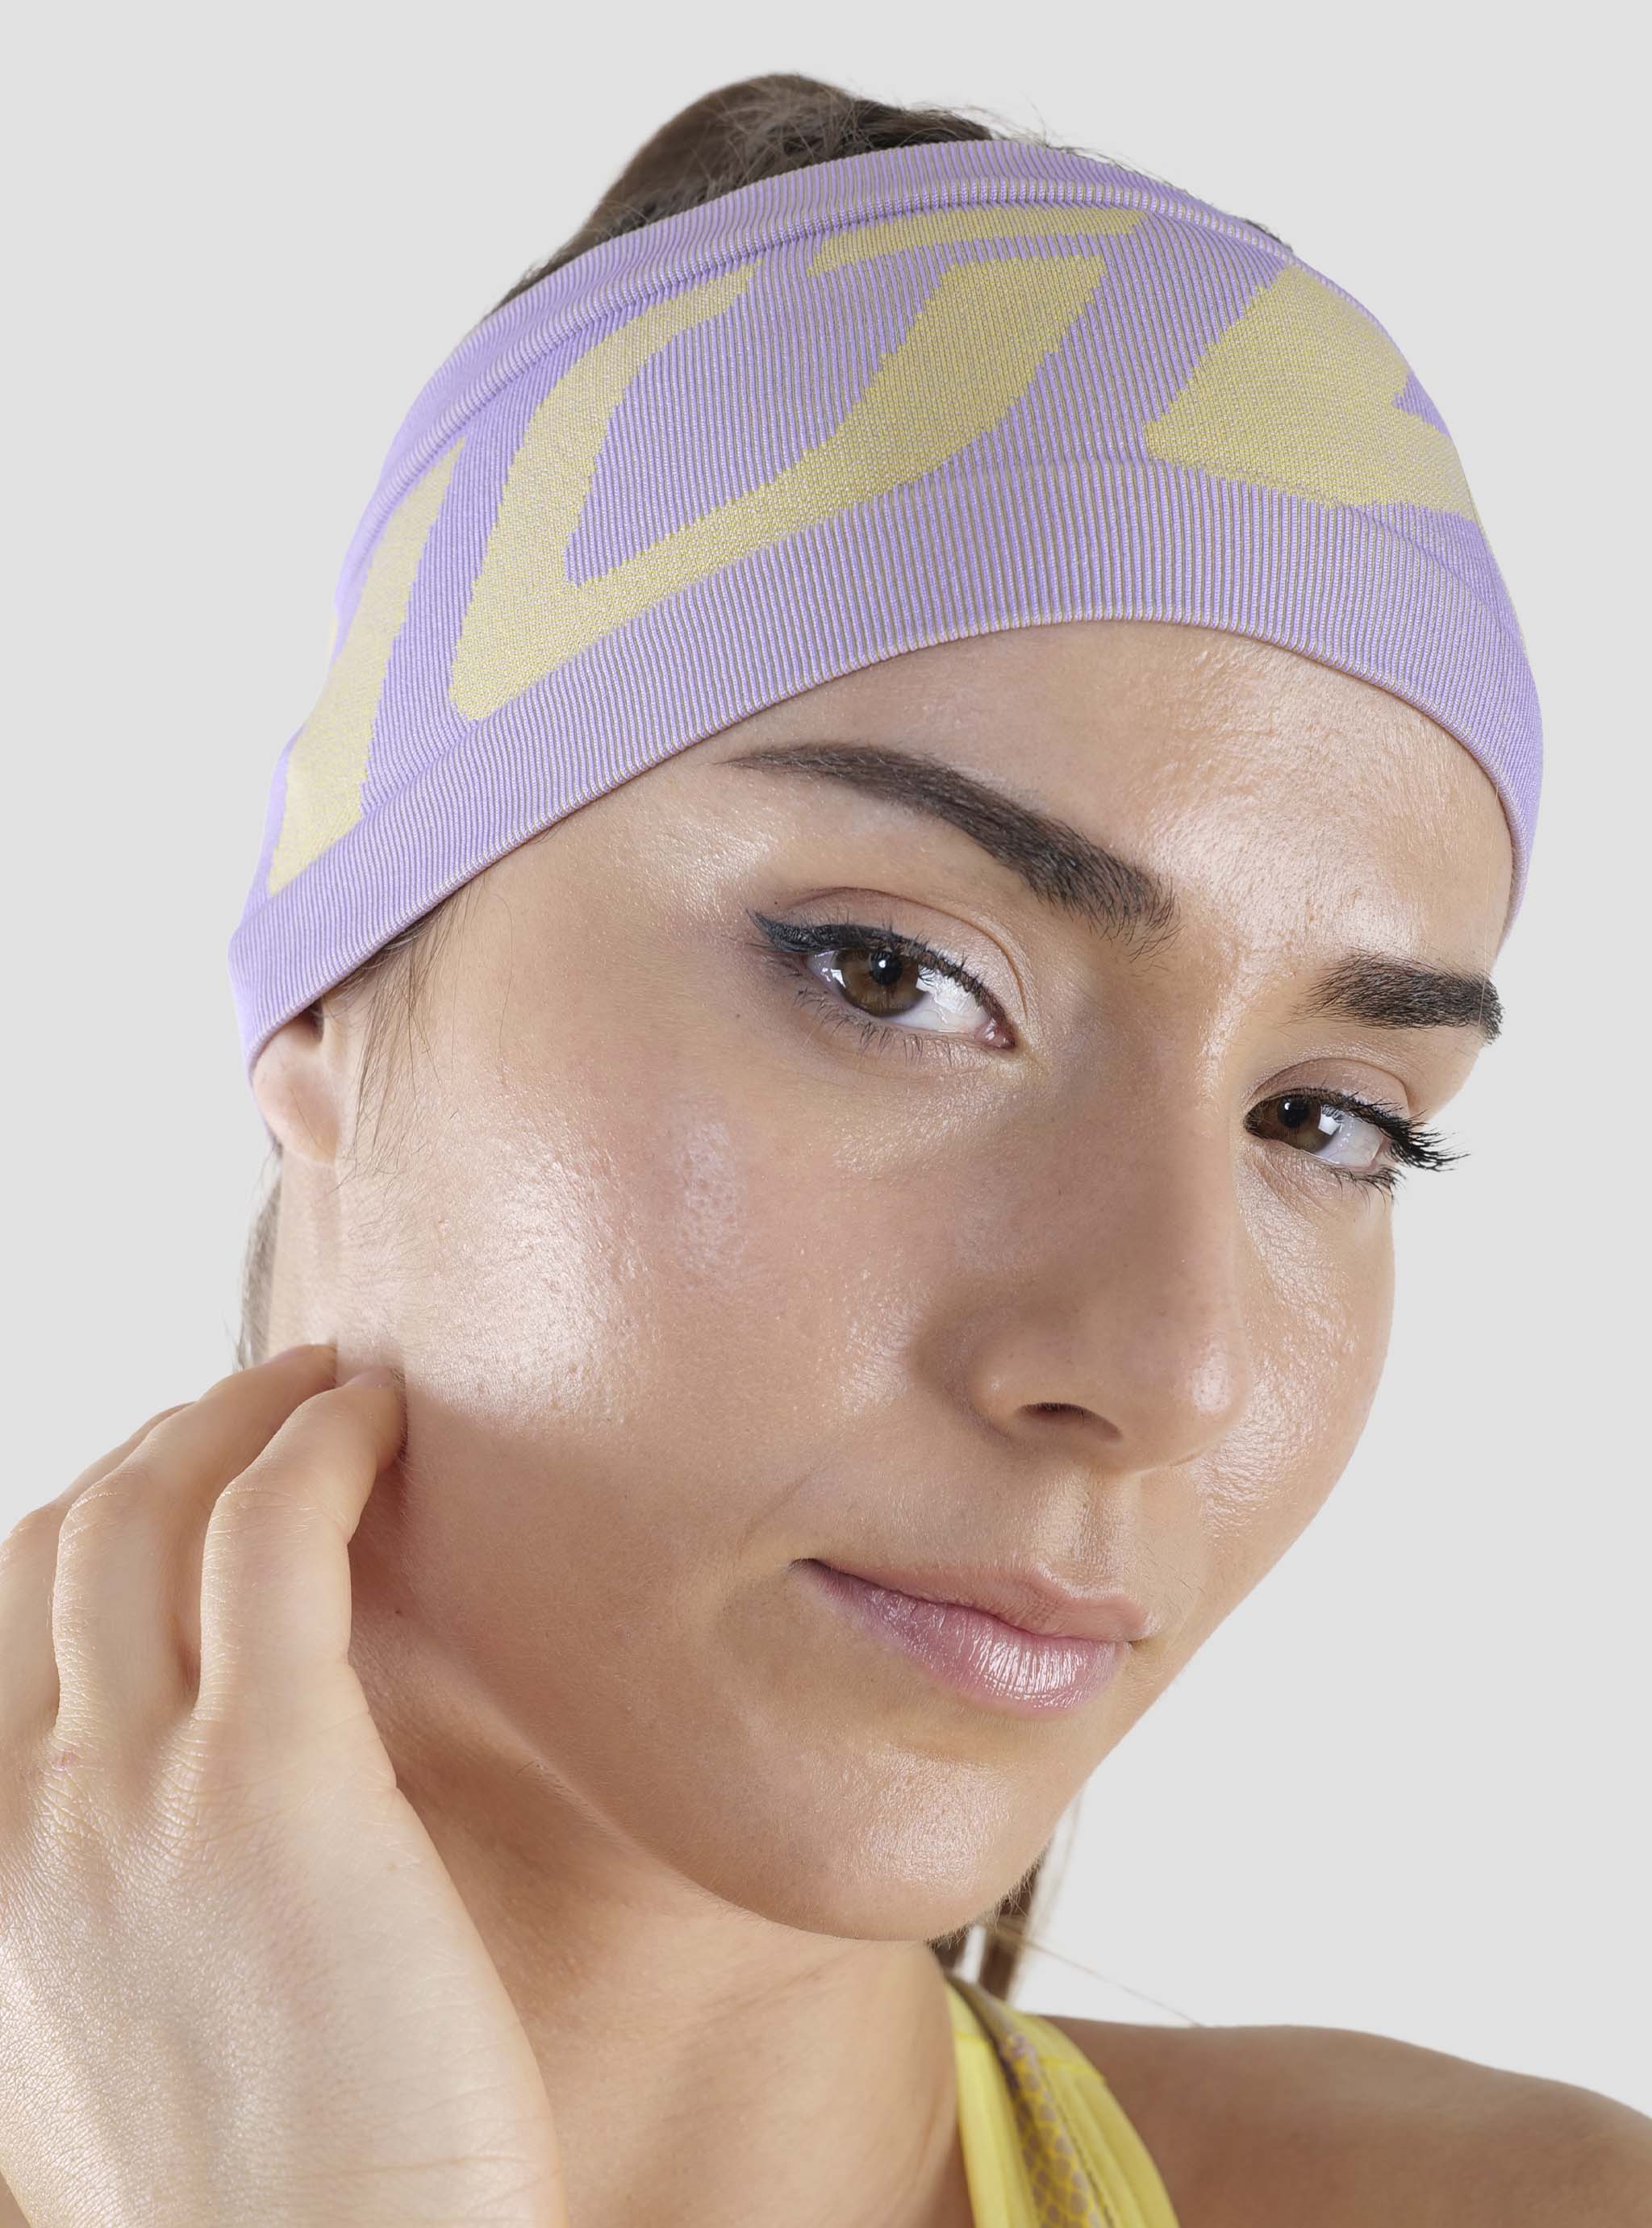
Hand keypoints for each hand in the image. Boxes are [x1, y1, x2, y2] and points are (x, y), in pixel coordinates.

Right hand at [0, 1346, 566, 2226]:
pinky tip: (382, 1419)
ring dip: (245, 1412)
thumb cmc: (284, 2190)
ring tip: (339, 1382)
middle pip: (74, 1536)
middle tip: (274, 1401)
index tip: (197, 1471)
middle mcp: (29, 1816)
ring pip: (159, 1510)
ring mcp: (139, 1795)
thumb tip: (202, 1803)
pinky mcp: (279, 1784)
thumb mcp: (131, 2039)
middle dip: (173, 1437)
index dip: (104, 1506)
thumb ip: (123, 1904)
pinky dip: (319, 1446)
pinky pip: (274, 1539)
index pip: (8, 1612)